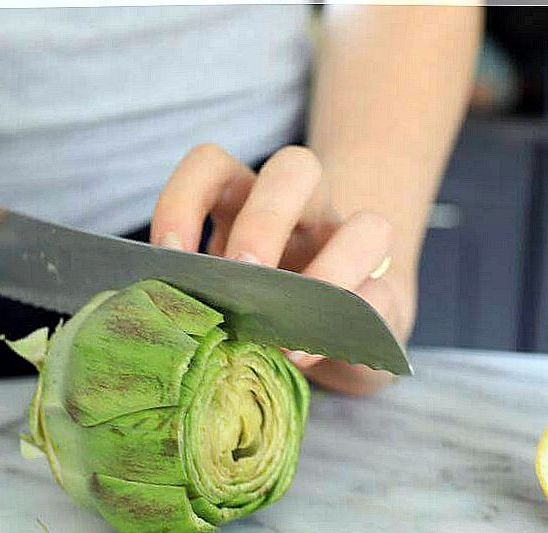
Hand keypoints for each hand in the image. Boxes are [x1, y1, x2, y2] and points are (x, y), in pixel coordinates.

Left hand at [150, 144, 414, 395]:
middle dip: (265, 221)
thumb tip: (161, 321)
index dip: (185, 199)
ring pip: (367, 224)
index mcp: (245, 200)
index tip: (168, 255)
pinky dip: (348, 322)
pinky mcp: (386, 294)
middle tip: (240, 277)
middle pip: (296, 168)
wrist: (333, 339)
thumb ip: (195, 297)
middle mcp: (302, 210)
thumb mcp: (215, 299)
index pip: (212, 164)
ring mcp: (350, 248)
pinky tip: (305, 353)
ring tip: (285, 331)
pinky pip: (382, 297)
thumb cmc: (255, 313)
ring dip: (329, 273)